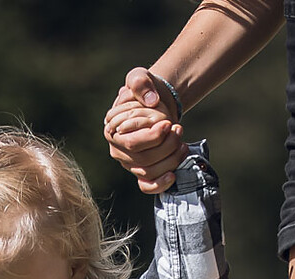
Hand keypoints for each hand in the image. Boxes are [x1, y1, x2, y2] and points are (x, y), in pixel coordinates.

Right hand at [104, 67, 186, 193]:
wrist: (156, 103)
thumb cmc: (145, 91)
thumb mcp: (139, 77)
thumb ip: (140, 83)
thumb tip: (151, 101)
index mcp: (113, 131)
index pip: (133, 143)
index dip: (153, 136)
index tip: (168, 124)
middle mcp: (118, 151)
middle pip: (143, 159)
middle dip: (166, 147)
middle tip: (178, 130)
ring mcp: (130, 163)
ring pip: (150, 171)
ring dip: (171, 160)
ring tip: (182, 143)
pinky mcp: (142, 170)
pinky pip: (147, 185)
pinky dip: (160, 185)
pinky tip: (173, 175)